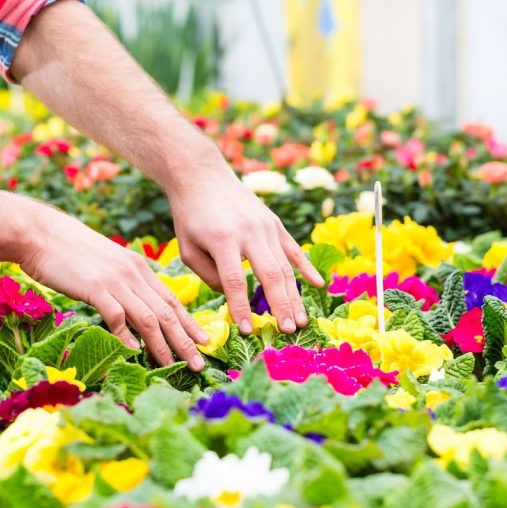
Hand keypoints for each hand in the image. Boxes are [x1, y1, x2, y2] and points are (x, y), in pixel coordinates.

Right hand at [19, 205, 208, 369]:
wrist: (41, 233)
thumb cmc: (70, 251)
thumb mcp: (107, 263)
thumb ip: (124, 283)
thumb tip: (133, 309)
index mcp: (139, 268)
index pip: (172, 300)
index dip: (190, 323)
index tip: (204, 342)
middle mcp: (134, 273)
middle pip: (167, 312)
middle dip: (186, 340)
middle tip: (199, 364)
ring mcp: (116, 280)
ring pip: (149, 317)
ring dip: (162, 345)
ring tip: (173, 366)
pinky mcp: (95, 287)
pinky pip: (117, 316)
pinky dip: (127, 336)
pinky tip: (135, 352)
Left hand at [169, 174, 323, 334]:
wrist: (202, 176)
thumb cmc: (190, 216)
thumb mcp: (188, 248)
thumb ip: (209, 276)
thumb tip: (232, 296)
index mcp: (223, 240)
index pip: (235, 281)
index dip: (242, 308)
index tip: (247, 330)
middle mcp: (250, 232)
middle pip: (270, 275)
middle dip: (280, 306)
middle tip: (288, 332)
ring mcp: (266, 226)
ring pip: (285, 265)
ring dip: (295, 295)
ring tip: (300, 320)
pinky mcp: (274, 222)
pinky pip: (293, 248)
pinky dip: (306, 267)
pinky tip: (318, 284)